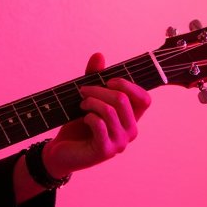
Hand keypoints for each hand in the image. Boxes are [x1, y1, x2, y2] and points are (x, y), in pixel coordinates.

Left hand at [40, 53, 150, 179]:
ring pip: (110, 111)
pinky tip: (82, 117)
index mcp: (131, 118)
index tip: (107, 81)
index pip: (145, 99)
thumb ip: (94, 78)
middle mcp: (130, 131)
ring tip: (81, 104)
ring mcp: (120, 143)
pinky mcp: (105, 151)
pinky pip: (100, 124)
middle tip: (82, 90)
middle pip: (122, 100)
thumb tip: (99, 55)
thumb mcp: (87, 98)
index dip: (128, 85)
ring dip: (91, 102)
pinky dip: (88, 116)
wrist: (61, 152)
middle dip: (99, 90)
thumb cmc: (78, 126)